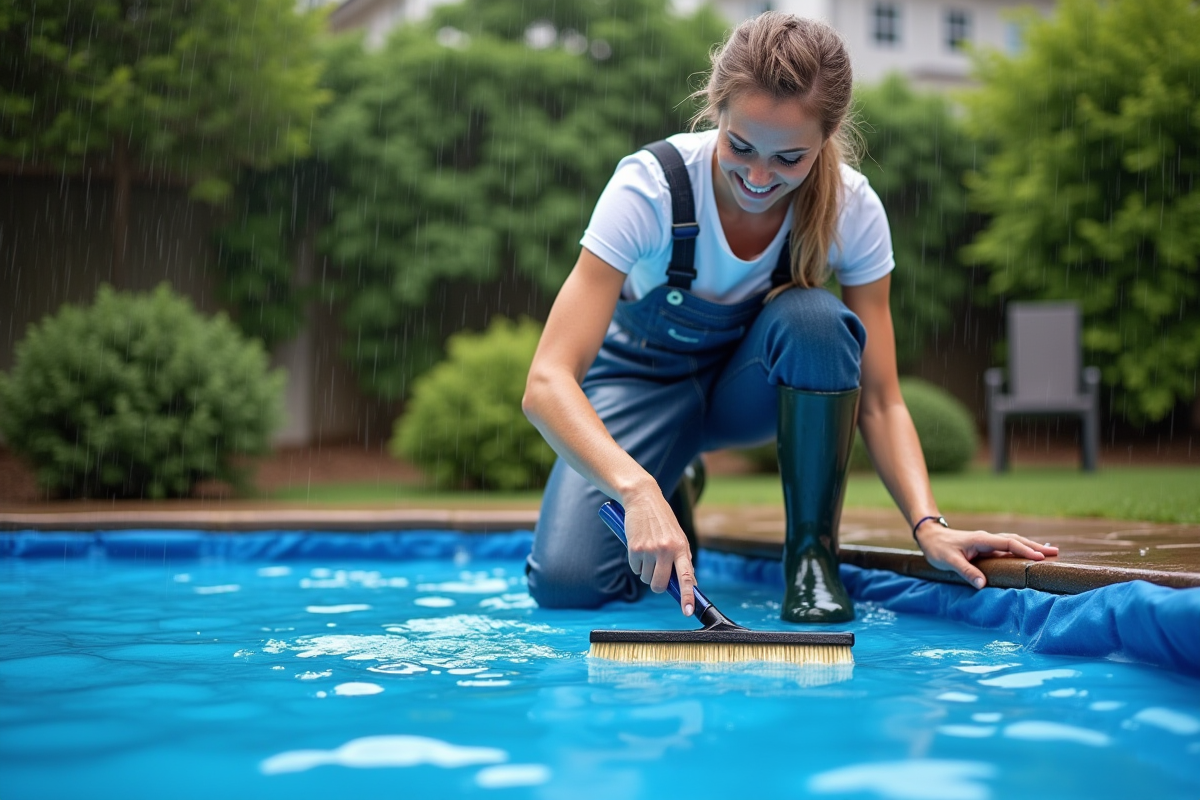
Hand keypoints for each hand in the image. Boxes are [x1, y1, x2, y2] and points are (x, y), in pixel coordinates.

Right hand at [622, 489, 695, 616]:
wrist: (643, 499)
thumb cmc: (662, 520)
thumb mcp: (678, 536)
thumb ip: (683, 558)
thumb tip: (689, 582)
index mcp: (681, 547)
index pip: (686, 576)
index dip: (687, 596)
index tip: (687, 611)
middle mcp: (666, 550)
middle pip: (659, 585)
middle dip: (657, 586)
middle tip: (657, 575)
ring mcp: (649, 550)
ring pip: (646, 578)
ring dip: (646, 572)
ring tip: (648, 553)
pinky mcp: (634, 548)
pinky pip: (635, 568)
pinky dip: (636, 564)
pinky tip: (639, 548)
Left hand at [914, 523, 1058, 589]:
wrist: (929, 536)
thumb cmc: (938, 548)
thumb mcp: (949, 560)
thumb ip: (965, 571)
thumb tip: (982, 584)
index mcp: (982, 540)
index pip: (1008, 543)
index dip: (1024, 550)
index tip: (1040, 558)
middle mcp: (987, 539)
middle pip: (1016, 541)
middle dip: (1035, 547)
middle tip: (1056, 552)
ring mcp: (987, 543)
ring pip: (1013, 543)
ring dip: (1030, 547)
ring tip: (1049, 552)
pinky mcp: (985, 548)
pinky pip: (1007, 548)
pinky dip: (1020, 550)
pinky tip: (1027, 555)